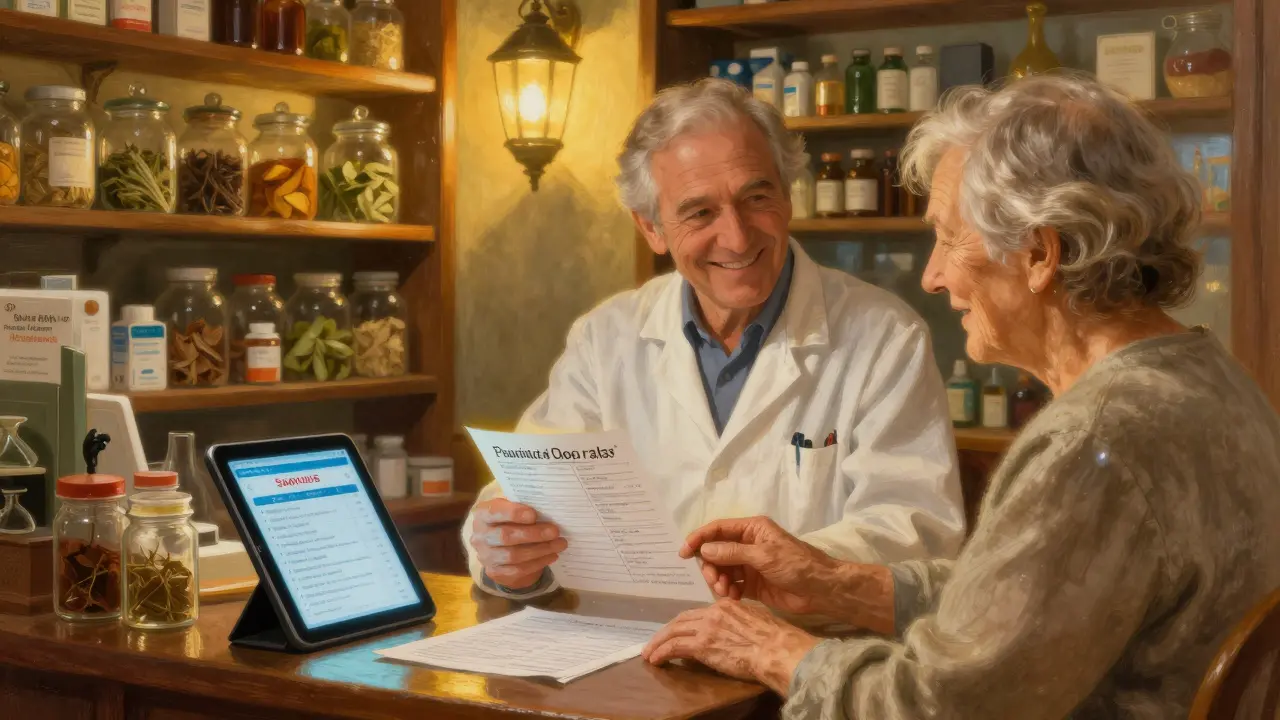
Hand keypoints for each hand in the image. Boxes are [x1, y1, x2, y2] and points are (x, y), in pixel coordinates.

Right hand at [469, 498, 566, 590]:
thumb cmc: (510, 520)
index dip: (513, 513)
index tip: (534, 515)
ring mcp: (486, 556)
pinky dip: (538, 563)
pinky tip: (552, 555)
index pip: (494, 512)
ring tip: (559, 544)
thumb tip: (549, 510)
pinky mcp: (495, 572)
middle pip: (505, 536)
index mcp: (482, 514)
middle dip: (533, 534)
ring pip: (513, 555)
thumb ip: (524, 507)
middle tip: (555, 531)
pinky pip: (518, 570)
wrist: (499, 547)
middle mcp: (480, 536)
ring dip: (540, 550)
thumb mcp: (512, 508)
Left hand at [642, 599, 818, 694]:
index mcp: (726, 605)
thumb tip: (737, 629)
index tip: (678, 632)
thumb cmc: (775, 638)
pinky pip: (675, 647)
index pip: (698, 613)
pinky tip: (655, 659)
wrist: (777, 649)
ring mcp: (706, 628)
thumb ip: (742, 620)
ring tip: (649, 653)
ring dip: (658, 642)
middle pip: (681, 620)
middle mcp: (713, 612)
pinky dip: (662, 652)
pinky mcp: (702, 645)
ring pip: (673, 631)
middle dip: (666, 631)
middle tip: (655, 642)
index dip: (685, 623)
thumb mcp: (757, 619)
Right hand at [681, 516, 838, 614]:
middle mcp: (748, 544)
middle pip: (716, 551)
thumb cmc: (796, 565)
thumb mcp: (763, 555)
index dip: (699, 539)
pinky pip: (731, 585)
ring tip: (725, 592)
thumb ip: (732, 552)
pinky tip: (733, 598)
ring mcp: (749, 565)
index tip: (683, 553)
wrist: (821, 590)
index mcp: (752, 529)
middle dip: (710, 566)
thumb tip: (705, 550)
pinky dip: (727, 592)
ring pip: (722, 570)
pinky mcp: (752, 584)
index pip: (718, 529)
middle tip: (714, 581)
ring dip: (718, 580)